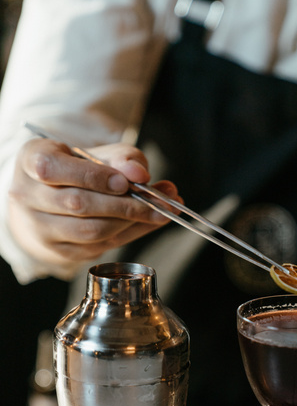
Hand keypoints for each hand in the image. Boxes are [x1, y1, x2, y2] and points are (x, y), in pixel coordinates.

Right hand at [7, 138, 180, 271]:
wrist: (47, 200)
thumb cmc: (73, 170)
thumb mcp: (93, 153)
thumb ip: (120, 158)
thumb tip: (140, 174)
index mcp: (30, 161)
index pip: (53, 169)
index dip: (93, 177)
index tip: (126, 181)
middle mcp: (27, 196)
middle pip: (78, 204)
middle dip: (125, 204)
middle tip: (161, 200)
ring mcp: (39, 228)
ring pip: (90, 231)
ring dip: (131, 222)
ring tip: (161, 211)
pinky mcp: (58, 251)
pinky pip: (98, 247)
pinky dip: (128, 234)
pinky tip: (147, 222)